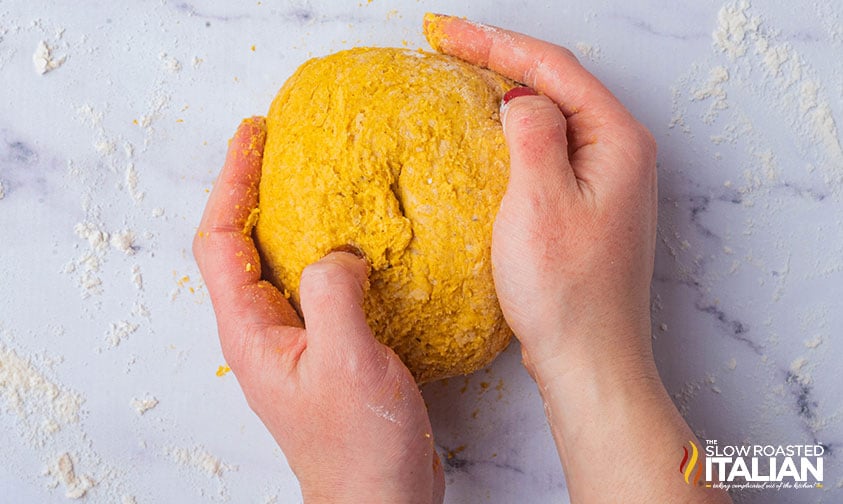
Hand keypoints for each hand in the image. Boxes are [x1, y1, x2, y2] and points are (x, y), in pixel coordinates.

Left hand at [193, 118, 443, 503]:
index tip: (252, 136)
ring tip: (318, 178)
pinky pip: (315, 285)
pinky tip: (360, 242)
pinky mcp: (325, 350)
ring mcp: (293, 342)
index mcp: (251, 333)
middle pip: (240, 245)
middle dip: (253, 189)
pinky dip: (327, 251)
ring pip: (278, 263)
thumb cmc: (359, 447)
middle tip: (280, 143)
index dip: (230, 182)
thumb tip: (338, 252)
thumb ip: (334, 294)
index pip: (219, 241)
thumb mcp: (347, 362)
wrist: (380, 500)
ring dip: (290, 216)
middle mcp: (264, 334)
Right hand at [426, 13, 657, 379]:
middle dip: (500, 60)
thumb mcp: (540, 200)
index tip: (445, 32)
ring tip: (460, 79)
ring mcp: (606, 182)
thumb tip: (519, 98)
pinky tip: (487, 138)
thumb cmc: (569, 292)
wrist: (591, 362)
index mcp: (617, 140)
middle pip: (556, 85)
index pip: (552, 67)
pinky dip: (514, 135)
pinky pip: (548, 152)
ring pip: (551, 118)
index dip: (495, 42)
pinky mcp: (588, 208)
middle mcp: (620, 154)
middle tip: (446, 45)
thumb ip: (532, 132)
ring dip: (506, 94)